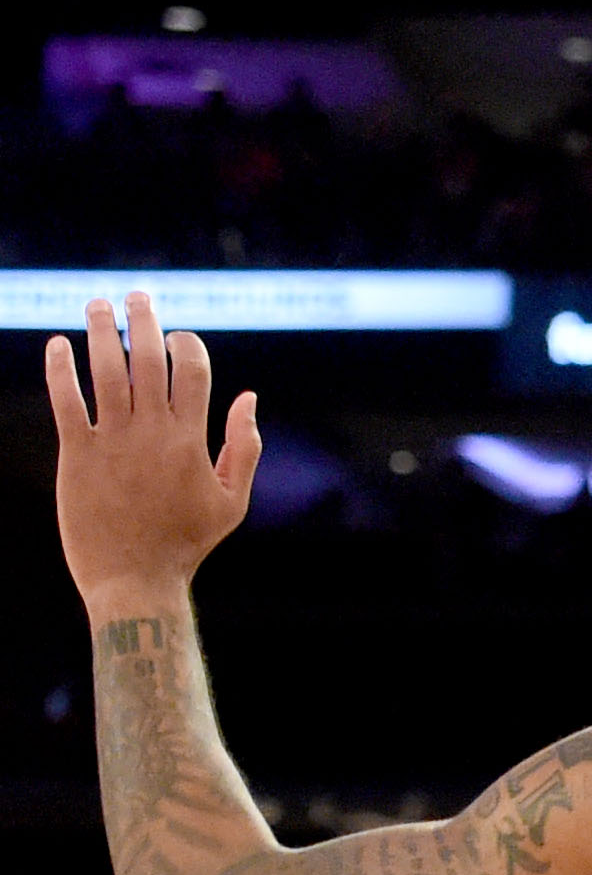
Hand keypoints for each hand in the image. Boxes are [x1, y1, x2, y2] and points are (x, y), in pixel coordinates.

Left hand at [48, 294, 262, 610]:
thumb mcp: (232, 501)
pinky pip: (66, 400)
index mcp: (191, 440)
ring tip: (97, 305)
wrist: (134, 580)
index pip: (192, 371)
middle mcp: (152, 433)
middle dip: (144, 320)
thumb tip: (249, 398)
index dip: (186, 344)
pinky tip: (58, 345)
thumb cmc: (187, 543)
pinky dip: (61, 367)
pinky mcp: (76, 454)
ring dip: (101, 331)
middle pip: (147, 359)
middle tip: (136, 295)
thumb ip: (244, 447)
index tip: (178, 336)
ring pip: (106, 370)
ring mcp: (112, 441)